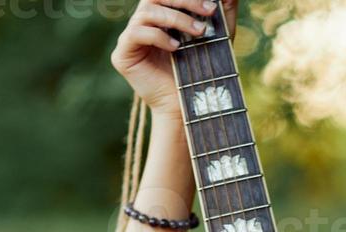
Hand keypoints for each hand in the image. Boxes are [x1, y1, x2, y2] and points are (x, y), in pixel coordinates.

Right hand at [110, 0, 239, 118]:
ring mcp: (129, 37)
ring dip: (176, 19)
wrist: (189, 106)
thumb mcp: (219, 35)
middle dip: (185, 1)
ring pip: (147, 12)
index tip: (212, 3)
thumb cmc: (203, 69)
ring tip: (198, 33)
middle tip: (209, 11)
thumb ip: (224, 9)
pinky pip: (136, 33)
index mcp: (160, 13)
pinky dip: (158, 36)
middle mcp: (142, 22)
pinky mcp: (122, 54)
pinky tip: (176, 48)